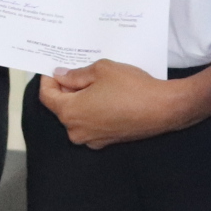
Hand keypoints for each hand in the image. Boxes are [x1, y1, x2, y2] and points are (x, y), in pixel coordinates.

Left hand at [38, 60, 210, 148]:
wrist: (163, 109)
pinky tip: (106, 96)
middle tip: (76, 70)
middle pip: (61, 107)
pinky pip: (91, 123)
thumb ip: (76, 74)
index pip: (47, 96)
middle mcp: (76, 131)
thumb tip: (61, 76)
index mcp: (70, 113)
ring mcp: (92, 139)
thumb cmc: (131, 88)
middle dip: (65, 89)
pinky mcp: (106, 141)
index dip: (48, 80)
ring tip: (94, 82)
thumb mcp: (100, 70)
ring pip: (77, 116)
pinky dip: (93, 110)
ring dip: (80, 99)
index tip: (55, 68)